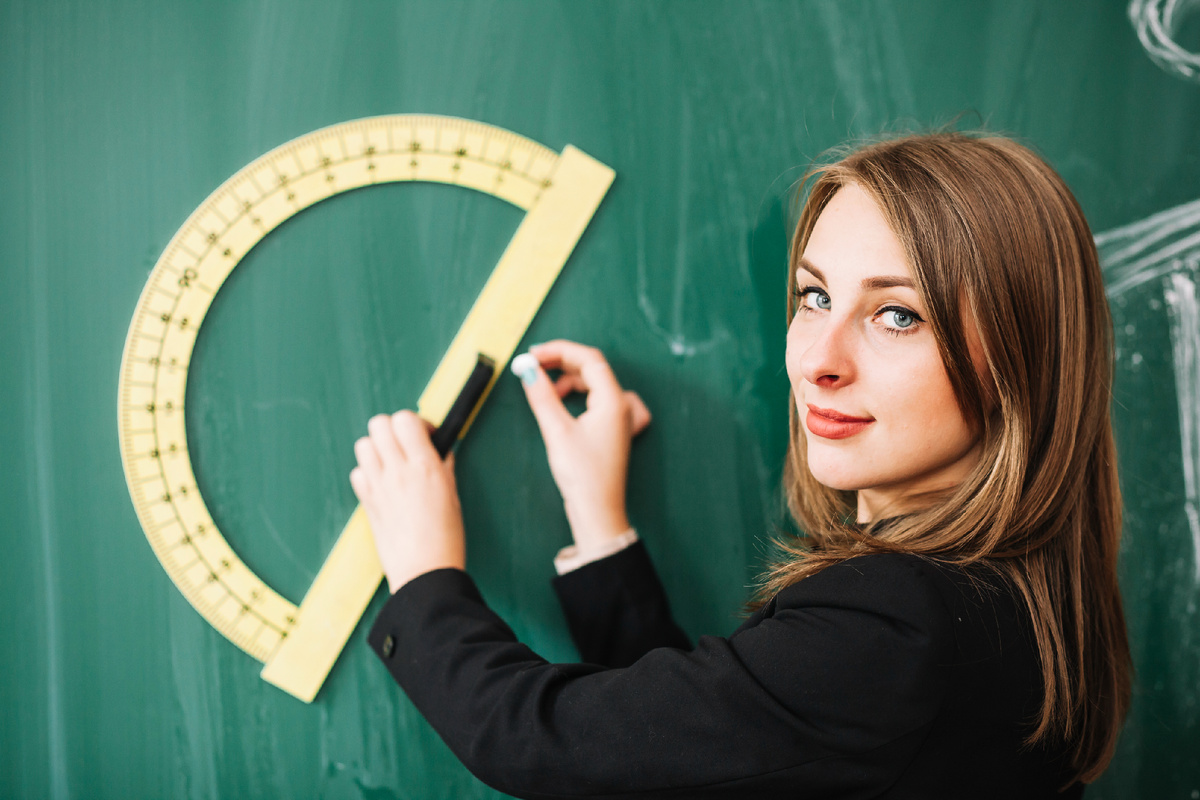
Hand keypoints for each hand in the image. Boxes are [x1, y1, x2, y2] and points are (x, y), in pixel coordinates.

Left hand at [350, 411, 465, 592]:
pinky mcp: (367, 503)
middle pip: (379, 424)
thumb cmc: (446, 540)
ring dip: (377, 447)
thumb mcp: (453, 495)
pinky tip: (382, 484)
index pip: (406, 419)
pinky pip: (357, 473)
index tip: (425, 435)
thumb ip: (443, 467)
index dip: (416, 422)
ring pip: (363, 444)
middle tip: (406, 445)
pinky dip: (367, 473)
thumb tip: (438, 451)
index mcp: (425, 466)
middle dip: (393, 429)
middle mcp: (397, 471)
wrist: (424, 573)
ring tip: (392, 463)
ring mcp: (378, 487)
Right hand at [517, 341, 650, 550]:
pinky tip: (566, 403)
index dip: (559, 351)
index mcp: (614, 401)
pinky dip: (581, 394)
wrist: (598, 511)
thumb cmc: (583, 476)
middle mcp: (622, 406)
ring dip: (570, 379)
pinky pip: (600, 399)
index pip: (589, 359)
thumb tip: (530, 370)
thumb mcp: (557, 431)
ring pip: (596, 383)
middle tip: (534, 366)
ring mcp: (621, 418)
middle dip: (562, 363)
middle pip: (593, 368)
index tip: (534, 355)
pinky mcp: (614, 430)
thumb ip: (543, 396)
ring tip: (546, 388)